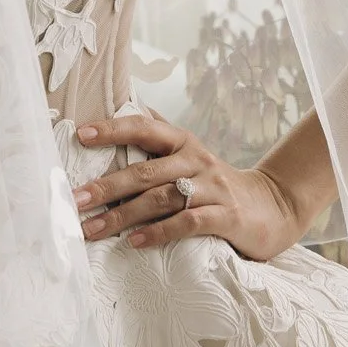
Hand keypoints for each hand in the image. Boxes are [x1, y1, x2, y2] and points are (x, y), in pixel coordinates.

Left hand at [72, 111, 304, 261]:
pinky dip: (159, 232)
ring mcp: (213, 188)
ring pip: (161, 199)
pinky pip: (188, 223)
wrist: (272, 207)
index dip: (112, 129)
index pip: (144, 126)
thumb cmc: (217, 182)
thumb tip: (126, 104)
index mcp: (182, 141)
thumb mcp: (189, 154)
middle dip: (106, 185)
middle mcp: (196, 159)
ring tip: (93, 229)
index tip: (81, 134)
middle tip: (75, 199)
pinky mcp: (226, 216)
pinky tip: (134, 242)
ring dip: (122, 216)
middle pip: (145, 170)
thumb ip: (160, 133)